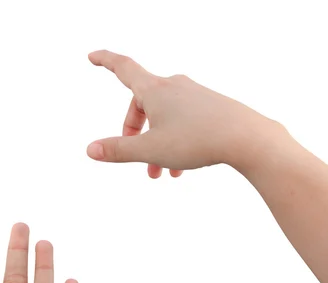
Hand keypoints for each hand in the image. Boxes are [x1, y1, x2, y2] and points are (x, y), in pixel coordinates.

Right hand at [86, 50, 278, 176]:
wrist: (246, 138)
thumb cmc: (196, 140)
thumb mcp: (150, 150)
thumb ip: (118, 150)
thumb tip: (90, 150)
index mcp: (155, 91)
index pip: (123, 68)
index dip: (106, 61)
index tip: (92, 56)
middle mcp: (173, 86)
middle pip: (141, 104)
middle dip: (134, 132)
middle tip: (135, 157)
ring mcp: (193, 94)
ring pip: (163, 118)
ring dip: (155, 144)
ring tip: (160, 173)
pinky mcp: (209, 105)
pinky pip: (182, 121)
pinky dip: (174, 142)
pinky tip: (180, 168)